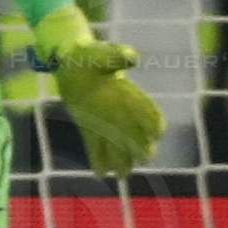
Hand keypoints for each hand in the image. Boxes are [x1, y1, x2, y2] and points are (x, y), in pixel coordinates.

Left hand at [34, 6, 165, 179]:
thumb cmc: (90, 55)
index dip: (154, 123)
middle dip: (140, 148)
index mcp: (129, 96)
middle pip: (136, 135)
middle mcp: (120, 112)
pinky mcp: (88, 126)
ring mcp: (104, 121)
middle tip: (142, 158)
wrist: (71, 61)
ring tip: (120, 174)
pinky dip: (98, 159)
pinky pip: (95, 146)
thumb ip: (117, 56)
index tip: (157, 132)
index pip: (149, 114)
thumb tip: (132, 58)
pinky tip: (100, 173)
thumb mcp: (103, 53)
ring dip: (121, 160)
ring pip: (117, 145)